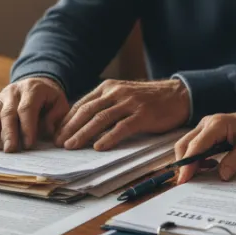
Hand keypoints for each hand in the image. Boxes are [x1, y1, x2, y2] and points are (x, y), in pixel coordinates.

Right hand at [0, 77, 68, 152]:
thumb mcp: (59, 103)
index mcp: (32, 89)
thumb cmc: (50, 99)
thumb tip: (47, 132)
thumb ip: (56, 117)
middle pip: (8, 113)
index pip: (27, 109)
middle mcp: (14, 92)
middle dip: (9, 133)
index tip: (29, 144)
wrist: (37, 84)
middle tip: (10, 150)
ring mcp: (0, 98)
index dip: (27, 127)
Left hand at [53, 79, 190, 150]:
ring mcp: (130, 103)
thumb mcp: (123, 95)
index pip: (82, 104)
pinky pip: (122, 127)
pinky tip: (99, 146)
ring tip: (72, 146)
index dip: (68, 120)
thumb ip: (105, 104)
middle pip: (87, 111)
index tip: (57, 134)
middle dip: (71, 128)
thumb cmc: (148, 99)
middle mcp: (116, 92)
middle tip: (60, 143)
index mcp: (109, 87)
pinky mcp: (143, 114)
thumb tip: (82, 122)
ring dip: (84, 134)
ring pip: (101, 119)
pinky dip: (109, 137)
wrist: (177, 95)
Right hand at [172, 106, 235, 183]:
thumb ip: (235, 160)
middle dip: (184, 164)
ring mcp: (203, 126)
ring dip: (190, 161)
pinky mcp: (204, 131)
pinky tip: (210, 164)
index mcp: (217, 124)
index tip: (183, 180)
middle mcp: (206, 123)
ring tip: (207, 170)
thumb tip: (222, 176)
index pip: (196, 146)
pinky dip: (196, 158)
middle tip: (191, 181)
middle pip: (184, 145)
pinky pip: (193, 146)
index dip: (187, 163)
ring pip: (186, 145)